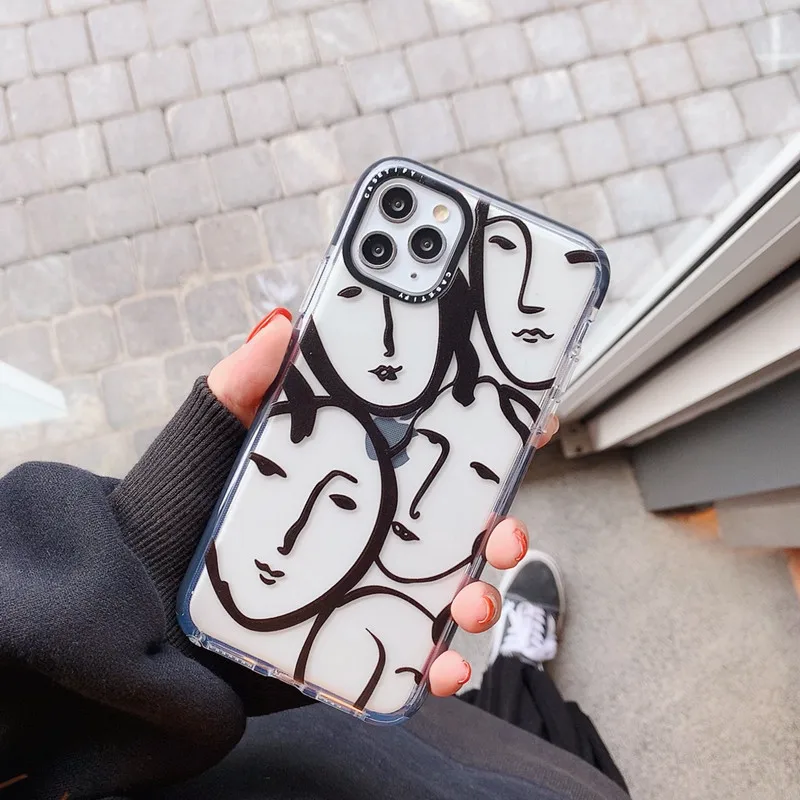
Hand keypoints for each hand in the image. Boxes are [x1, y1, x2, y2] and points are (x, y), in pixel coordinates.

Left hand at [208, 308, 558, 698]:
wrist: (134, 612)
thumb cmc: (171, 517)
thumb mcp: (206, 439)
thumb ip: (241, 384)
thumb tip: (282, 326)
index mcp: (351, 474)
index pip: (432, 450)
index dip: (487, 435)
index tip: (530, 420)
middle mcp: (368, 529)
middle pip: (457, 525)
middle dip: (501, 523)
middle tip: (505, 524)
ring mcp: (364, 585)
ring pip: (448, 591)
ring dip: (480, 597)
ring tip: (470, 602)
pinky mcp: (352, 641)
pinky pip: (411, 656)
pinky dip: (438, 666)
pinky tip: (439, 666)